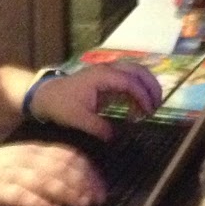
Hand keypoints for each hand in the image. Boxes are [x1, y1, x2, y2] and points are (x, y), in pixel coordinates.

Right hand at [0, 141, 106, 205]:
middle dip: (82, 183)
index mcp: (33, 149)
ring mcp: (11, 172)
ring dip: (67, 192)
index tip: (101, 187)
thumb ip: (43, 167)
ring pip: (46, 180)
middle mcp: (25, 158)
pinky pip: (22, 195)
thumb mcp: (20, 162)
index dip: (87, 170)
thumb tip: (73, 180)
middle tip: (98, 199)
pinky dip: (39, 203)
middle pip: (60, 167)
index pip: (67, 155)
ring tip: (82, 205)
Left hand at [28, 61, 162, 138]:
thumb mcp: (78, 119)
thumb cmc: (61, 105)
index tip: (149, 112)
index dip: (142, 96)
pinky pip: (128, 80)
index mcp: (101, 76)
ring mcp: (107, 73)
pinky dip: (137, 91)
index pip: (129, 81)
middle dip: (151, 85)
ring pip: (134, 72)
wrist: (46, 96)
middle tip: (158, 104)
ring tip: (153, 105)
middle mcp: (107, 70)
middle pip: (137, 70)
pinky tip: (138, 108)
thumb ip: (97, 127)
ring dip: (146, 86)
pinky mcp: (106, 79)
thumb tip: (114, 136)